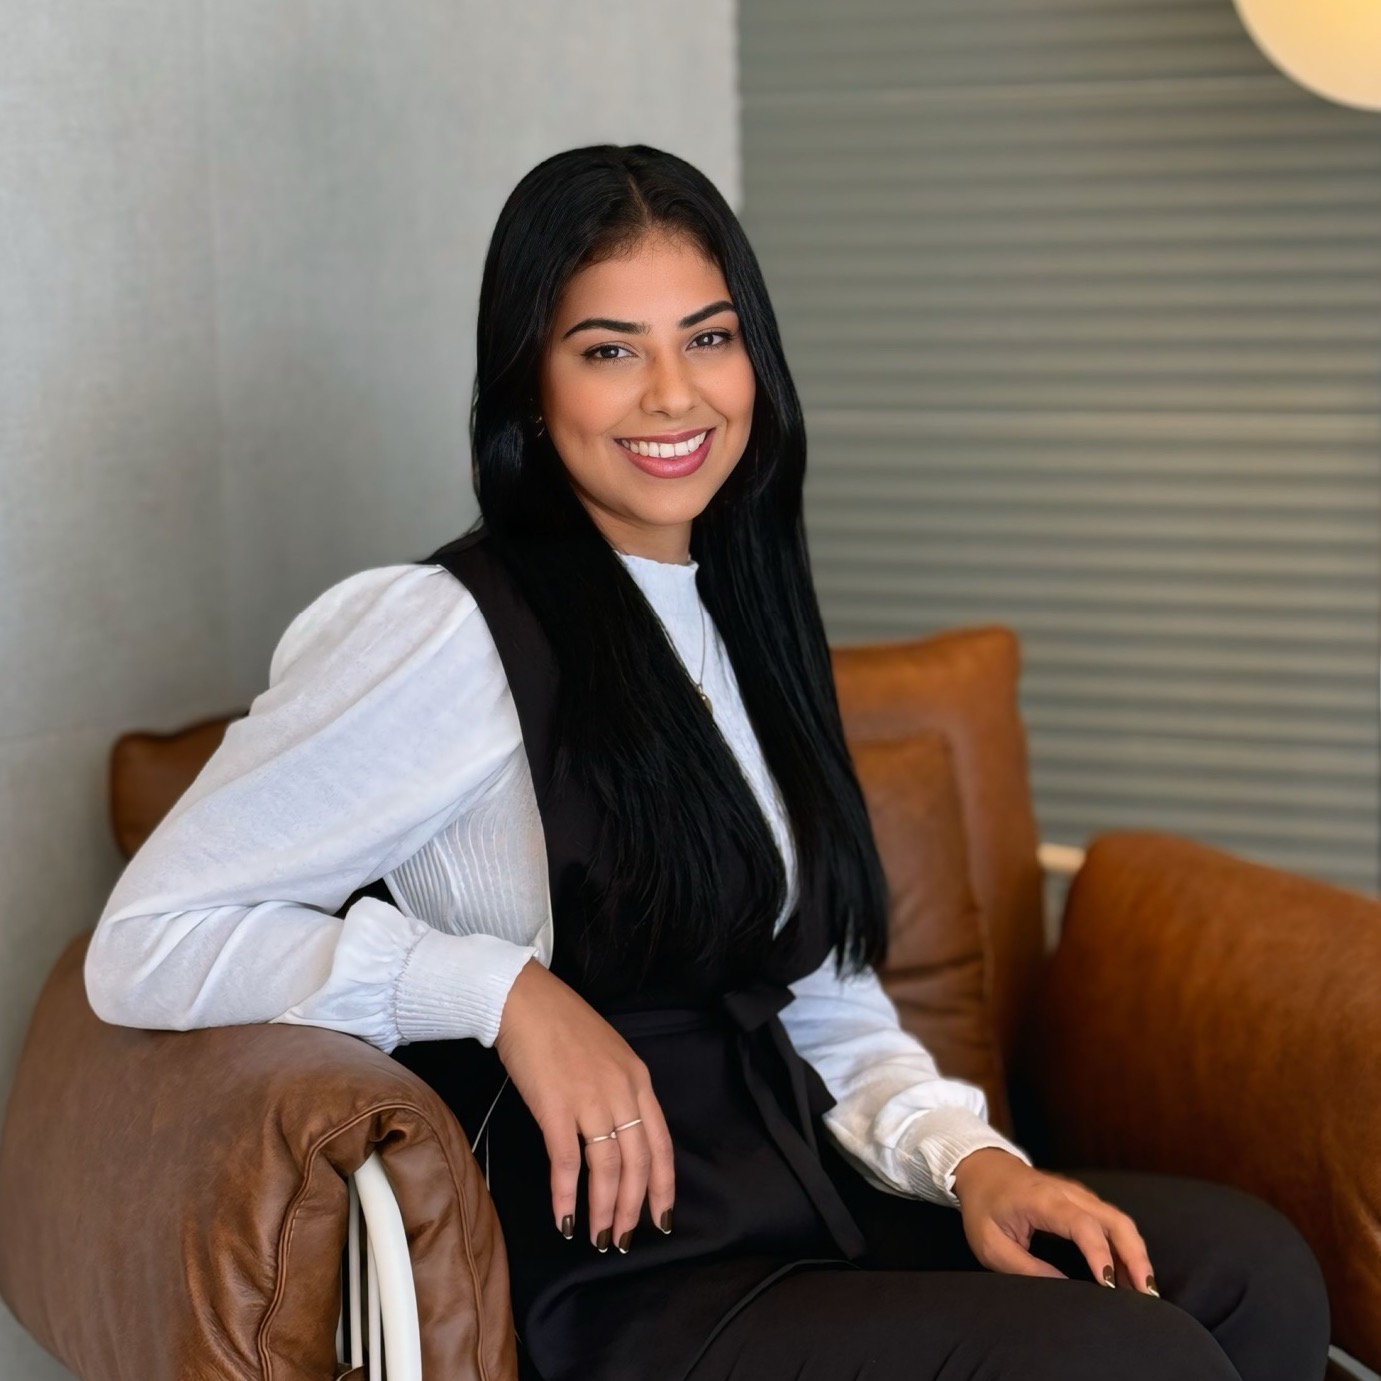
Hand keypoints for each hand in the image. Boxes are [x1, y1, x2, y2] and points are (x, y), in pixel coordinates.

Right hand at [494, 958, 674, 1250]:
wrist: (524, 1000)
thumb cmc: (561, 1025)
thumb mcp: (608, 1055)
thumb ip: (620, 1093)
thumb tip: (620, 1137)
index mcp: (639, 1080)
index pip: (662, 1144)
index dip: (663, 1187)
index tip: (662, 1219)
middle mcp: (622, 1091)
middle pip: (638, 1163)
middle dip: (632, 1208)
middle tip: (621, 1241)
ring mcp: (590, 1099)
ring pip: (607, 1168)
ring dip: (604, 1209)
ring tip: (598, 1238)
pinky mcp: (555, 1106)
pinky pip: (566, 1162)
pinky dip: (565, 1196)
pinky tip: (564, 1219)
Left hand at [951, 1148, 1157, 1294]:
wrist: (982, 1169)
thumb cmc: (984, 1207)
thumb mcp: (991, 1244)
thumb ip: (1025, 1267)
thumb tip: (1062, 1288)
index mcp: (1043, 1200)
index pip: (1082, 1224)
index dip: (1099, 1254)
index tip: (1108, 1285)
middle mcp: (1068, 1193)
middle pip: (1115, 1220)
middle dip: (1135, 1257)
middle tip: (1146, 1296)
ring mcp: (1079, 1194)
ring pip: (1120, 1221)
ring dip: (1136, 1254)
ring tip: (1145, 1292)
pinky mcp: (1083, 1201)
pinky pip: (1113, 1222)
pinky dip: (1127, 1247)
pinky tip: (1131, 1275)